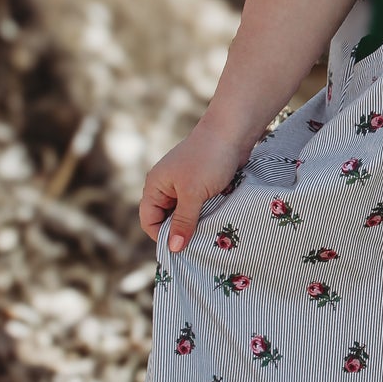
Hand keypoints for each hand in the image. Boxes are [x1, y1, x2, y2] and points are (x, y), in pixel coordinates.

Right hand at [140, 121, 253, 249]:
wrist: (232, 131)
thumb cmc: (208, 159)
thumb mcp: (194, 193)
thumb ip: (184, 221)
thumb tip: (174, 248)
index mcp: (155, 186)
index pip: (149, 220)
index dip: (161, 236)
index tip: (180, 250)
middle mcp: (166, 186)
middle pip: (167, 218)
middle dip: (179, 232)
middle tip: (197, 247)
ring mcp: (184, 184)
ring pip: (185, 213)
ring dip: (195, 224)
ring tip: (209, 237)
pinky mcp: (202, 183)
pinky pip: (199, 206)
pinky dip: (205, 214)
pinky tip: (216, 223)